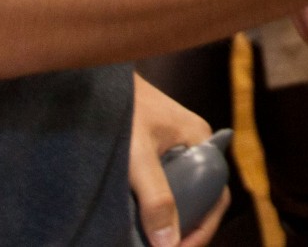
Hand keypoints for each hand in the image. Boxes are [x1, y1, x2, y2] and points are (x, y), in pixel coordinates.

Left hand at [129, 72, 229, 246]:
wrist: (91, 77)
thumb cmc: (120, 109)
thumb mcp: (137, 158)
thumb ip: (156, 199)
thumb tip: (169, 244)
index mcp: (201, 141)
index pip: (216, 196)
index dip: (202, 229)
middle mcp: (193, 145)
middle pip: (199, 197)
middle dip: (183, 228)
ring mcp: (173, 146)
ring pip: (179, 192)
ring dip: (166, 218)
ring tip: (148, 240)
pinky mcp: (152, 148)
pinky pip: (162, 183)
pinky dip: (153, 205)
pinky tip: (136, 219)